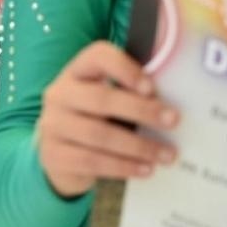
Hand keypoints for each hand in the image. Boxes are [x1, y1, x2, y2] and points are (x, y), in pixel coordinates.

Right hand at [37, 41, 177, 198]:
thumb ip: (128, 94)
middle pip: (101, 99)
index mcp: (76, 72)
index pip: (96, 57)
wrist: (57, 154)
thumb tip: (169, 105)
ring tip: (166, 155)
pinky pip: (92, 161)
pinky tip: (144, 169)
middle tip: (173, 121)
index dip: (124, 68)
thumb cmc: (93, 120)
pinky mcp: (54, 155)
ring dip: (138, 146)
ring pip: (99, 135)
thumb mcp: (104, 100)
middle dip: (141, 110)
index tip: (151, 87)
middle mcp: (59, 94)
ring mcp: (53, 125)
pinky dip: (123, 166)